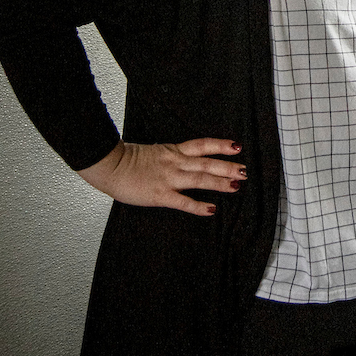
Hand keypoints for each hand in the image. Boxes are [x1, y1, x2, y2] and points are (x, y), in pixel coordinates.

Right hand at [77, 137, 246, 216]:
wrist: (111, 165)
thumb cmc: (127, 158)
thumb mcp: (153, 150)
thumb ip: (169, 155)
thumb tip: (181, 158)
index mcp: (173, 150)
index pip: (202, 145)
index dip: (220, 145)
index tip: (237, 146)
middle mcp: (175, 162)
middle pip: (206, 163)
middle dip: (227, 166)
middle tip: (245, 170)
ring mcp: (168, 178)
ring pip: (199, 179)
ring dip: (219, 183)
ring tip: (236, 186)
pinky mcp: (160, 195)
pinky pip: (182, 201)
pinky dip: (198, 206)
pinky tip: (211, 209)